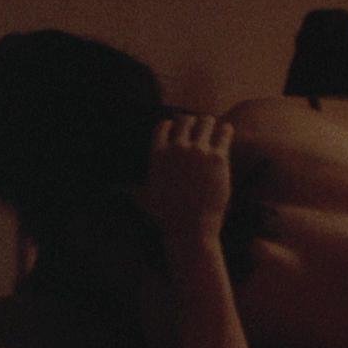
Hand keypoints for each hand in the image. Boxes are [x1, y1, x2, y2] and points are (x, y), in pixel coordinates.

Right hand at [138, 114, 234, 241]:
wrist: (191, 227)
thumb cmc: (167, 217)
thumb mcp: (145, 199)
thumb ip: (133, 188)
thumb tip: (120, 189)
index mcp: (158, 155)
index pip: (163, 127)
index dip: (171, 125)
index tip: (177, 127)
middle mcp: (177, 148)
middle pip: (185, 121)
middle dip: (192, 122)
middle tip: (199, 125)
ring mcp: (198, 151)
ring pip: (206, 122)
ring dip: (209, 123)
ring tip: (214, 126)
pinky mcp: (218, 158)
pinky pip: (223, 134)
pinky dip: (225, 130)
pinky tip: (227, 131)